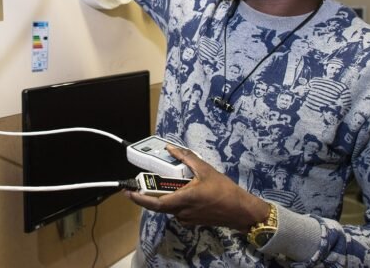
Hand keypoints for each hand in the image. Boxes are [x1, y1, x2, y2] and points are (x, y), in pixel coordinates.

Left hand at [125, 146, 269, 230]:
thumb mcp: (205, 170)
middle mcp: (182, 212)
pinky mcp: (193, 220)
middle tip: (139, 185)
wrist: (241, 210)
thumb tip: (171, 148)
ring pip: (169, 208)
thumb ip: (187, 158)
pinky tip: (182, 191)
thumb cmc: (224, 190)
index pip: (156, 203)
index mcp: (183, 200)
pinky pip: (178, 210)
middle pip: (159, 206)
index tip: (128, 193)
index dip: (140, 199)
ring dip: (164, 197)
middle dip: (148, 196)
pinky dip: (175, 201)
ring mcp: (187, 218)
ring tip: (163, 183)